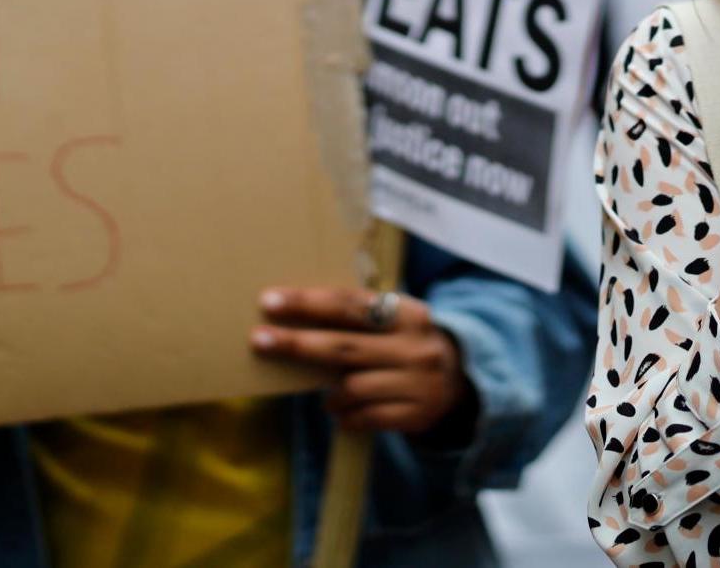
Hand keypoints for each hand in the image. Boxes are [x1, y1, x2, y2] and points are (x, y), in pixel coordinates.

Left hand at [251, 287, 474, 438]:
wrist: (461, 379)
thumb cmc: (407, 342)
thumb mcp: (394, 320)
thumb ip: (358, 317)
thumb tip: (294, 316)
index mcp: (406, 312)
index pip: (350, 304)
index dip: (308, 302)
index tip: (269, 302)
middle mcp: (413, 345)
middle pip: (344, 346)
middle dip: (297, 344)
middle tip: (259, 340)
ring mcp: (417, 382)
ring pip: (352, 388)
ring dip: (330, 394)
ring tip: (329, 396)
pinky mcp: (416, 414)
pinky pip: (365, 418)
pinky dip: (347, 416)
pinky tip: (345, 413)